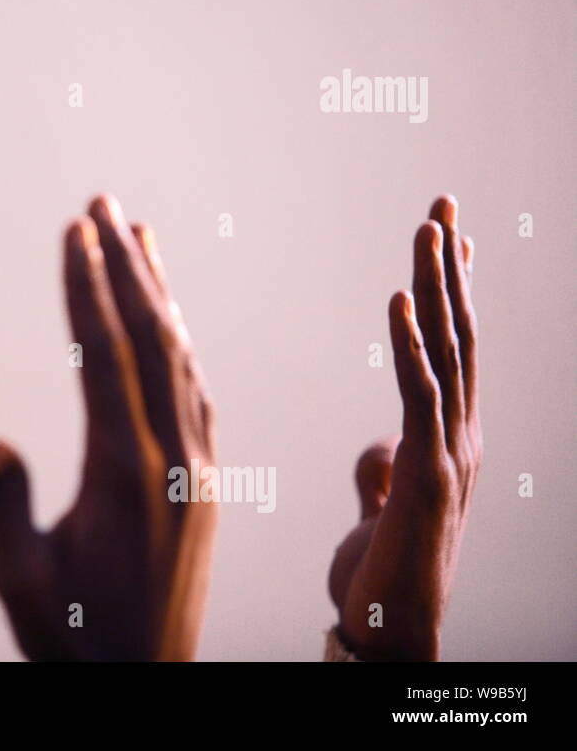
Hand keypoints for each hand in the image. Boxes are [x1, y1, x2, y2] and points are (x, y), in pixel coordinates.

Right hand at [0, 193, 216, 659]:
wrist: (145, 684)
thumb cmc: (73, 637)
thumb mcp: (24, 581)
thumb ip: (7, 508)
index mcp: (125, 476)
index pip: (104, 358)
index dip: (87, 289)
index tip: (73, 229)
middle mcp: (174, 461)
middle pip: (151, 340)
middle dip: (124, 266)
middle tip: (103, 202)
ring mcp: (199, 470)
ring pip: (182, 359)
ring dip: (158, 293)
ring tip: (138, 236)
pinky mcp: (207, 483)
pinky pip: (198, 393)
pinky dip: (181, 343)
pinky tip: (169, 321)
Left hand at [328, 194, 480, 659]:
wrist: (396, 639)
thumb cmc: (386, 578)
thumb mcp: (383, 511)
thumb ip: (385, 472)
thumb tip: (382, 444)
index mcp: (445, 440)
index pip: (451, 349)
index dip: (450, 291)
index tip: (447, 237)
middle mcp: (459, 439)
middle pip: (457, 336)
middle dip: (450, 267)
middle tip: (442, 202)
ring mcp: (450, 456)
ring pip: (448, 354)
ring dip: (438, 287)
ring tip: (430, 225)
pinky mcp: (428, 477)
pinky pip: (420, 396)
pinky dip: (410, 344)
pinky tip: (398, 298)